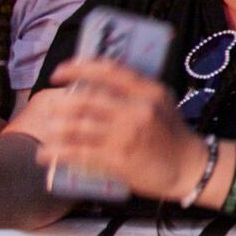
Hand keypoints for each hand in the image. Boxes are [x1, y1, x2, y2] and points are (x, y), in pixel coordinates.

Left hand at [34, 59, 203, 200]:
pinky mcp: (118, 159)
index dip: (78, 68)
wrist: (189, 167)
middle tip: (50, 108)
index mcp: (148, 91)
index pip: (108, 71)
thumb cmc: (172, 133)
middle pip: (86, 100)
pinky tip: (46, 153)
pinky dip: (59, 153)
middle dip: (60, 104)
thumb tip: (95, 81)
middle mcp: (137, 110)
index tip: (58, 72)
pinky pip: (80, 153)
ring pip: (78, 128)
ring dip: (56, 129)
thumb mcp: (161, 102)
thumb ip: (134, 90)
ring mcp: (127, 135)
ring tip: (47, 130)